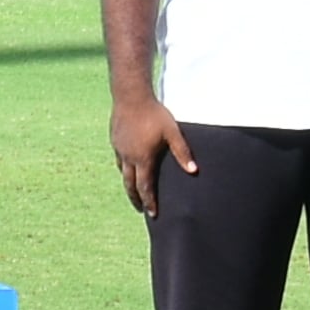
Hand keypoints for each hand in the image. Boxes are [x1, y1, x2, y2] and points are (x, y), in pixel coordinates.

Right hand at [110, 91, 192, 215]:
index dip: (149, 202)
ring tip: (134, 190)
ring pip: (123, 171)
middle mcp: (128, 157)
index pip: (145, 187)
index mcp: (143, 159)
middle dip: (136, 198)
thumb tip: (194, 171)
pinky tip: (128, 164)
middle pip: (130, 184)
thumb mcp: (172, 132)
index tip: (152, 214)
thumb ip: (182, 152)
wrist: (130, 96)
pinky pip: (119, 159)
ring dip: (129, 183)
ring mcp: (119, 148)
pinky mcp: (115, 139)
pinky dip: (124, 167)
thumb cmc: (154, 114)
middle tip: (141, 209)